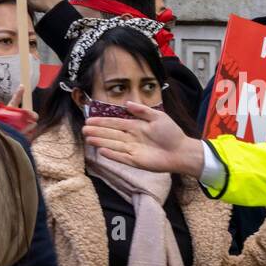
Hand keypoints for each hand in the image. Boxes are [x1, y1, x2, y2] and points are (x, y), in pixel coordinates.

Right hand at [84, 101, 205, 177]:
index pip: (115, 122)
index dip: (102, 121)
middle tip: (83, 129)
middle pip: (111, 134)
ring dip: (101, 141)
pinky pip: (121, 157)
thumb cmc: (171, 133)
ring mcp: (133, 150)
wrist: (181, 151)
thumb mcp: (158, 117)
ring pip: (113, 144)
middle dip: (97, 131)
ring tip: (88, 138)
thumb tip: (126, 103)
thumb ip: (142, 110)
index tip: (89, 120)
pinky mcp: (136, 161)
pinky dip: (112, 154)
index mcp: (136, 126)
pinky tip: (101, 151)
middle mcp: (132, 138)